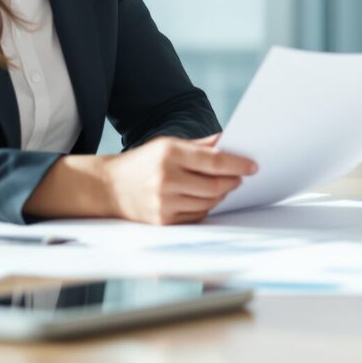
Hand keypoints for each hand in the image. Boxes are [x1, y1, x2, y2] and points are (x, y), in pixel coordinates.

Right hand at [101, 134, 257, 224]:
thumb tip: (228, 142)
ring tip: (225, 186)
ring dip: (222, 195)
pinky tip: (206, 198)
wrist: (109, 187)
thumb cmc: (143, 162)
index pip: (214, 160)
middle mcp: (166, 178)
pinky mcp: (163, 220)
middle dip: (234, 181)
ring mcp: (164, 202)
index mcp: (169, 153)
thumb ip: (199, 145)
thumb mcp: (166, 145)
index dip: (238, 164)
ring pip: (209, 202)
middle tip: (241, 178)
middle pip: (215, 185)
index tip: (253, 166)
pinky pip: (198, 215)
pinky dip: (207, 207)